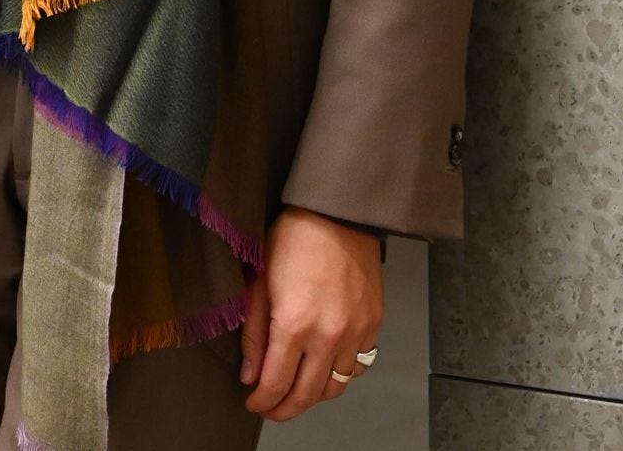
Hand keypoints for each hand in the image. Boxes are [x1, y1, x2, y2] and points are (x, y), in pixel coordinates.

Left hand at [239, 205, 382, 421]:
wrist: (337, 213)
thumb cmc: (296, 237)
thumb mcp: (260, 280)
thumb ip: (253, 333)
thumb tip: (250, 372)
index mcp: (294, 325)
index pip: (275, 386)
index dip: (261, 401)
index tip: (254, 401)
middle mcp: (327, 336)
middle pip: (306, 396)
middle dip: (284, 409)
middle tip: (272, 407)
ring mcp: (354, 332)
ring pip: (335, 387)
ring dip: (313, 394)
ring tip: (298, 387)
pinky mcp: (372, 324)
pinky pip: (358, 366)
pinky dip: (341, 373)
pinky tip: (327, 365)